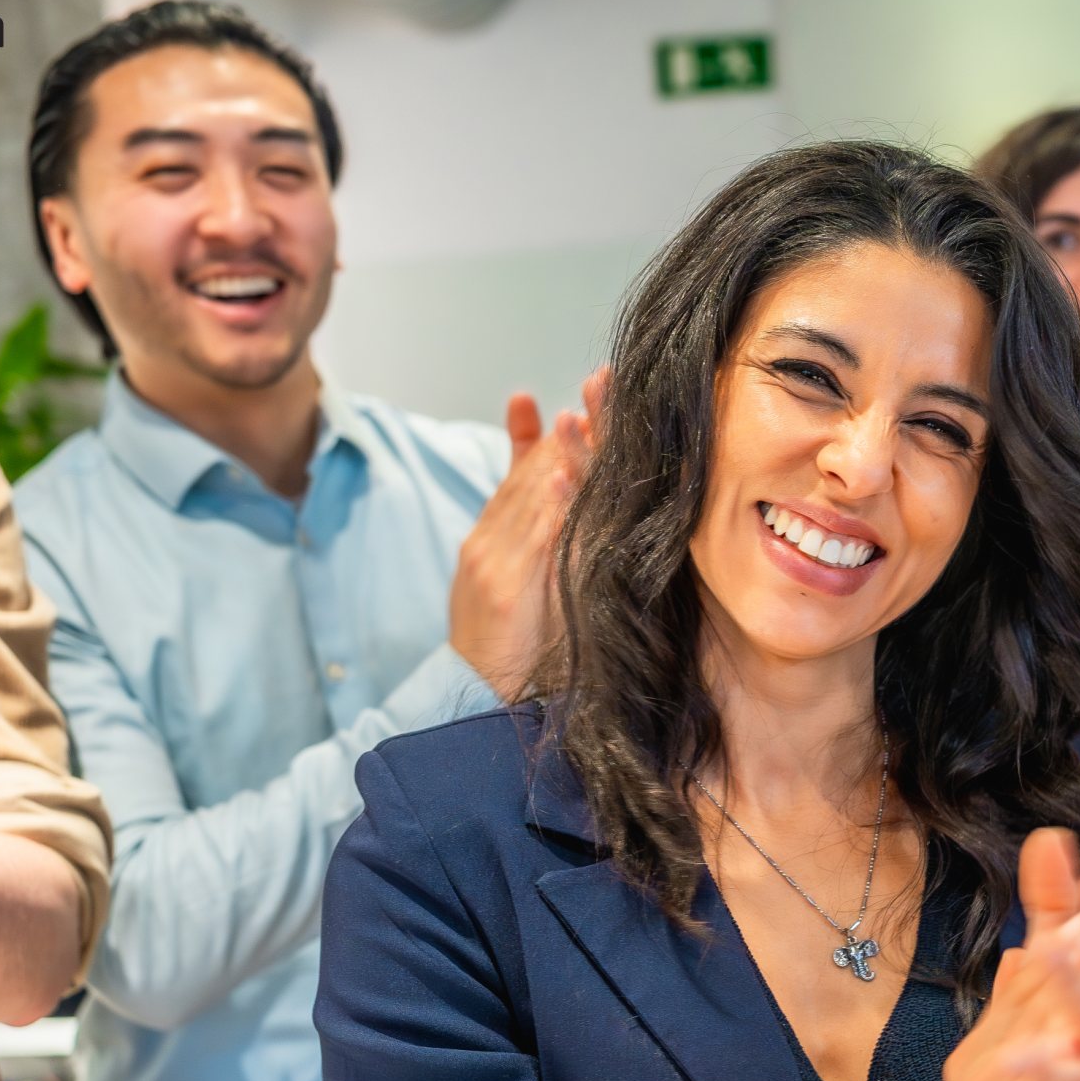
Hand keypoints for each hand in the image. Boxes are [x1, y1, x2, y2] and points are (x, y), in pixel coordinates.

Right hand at [450, 367, 604, 696]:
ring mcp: (492, 562)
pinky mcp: (498, 590)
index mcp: (498, 534)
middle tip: (606, 381)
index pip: (533, 467)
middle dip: (576, 426)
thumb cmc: (511, 646)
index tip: (597, 387)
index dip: (566, 426)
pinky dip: (545, 509)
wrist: (473, 699)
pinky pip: (528, 543)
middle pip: (538, 470)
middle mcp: (492, 539)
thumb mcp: (527, 586)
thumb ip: (549, 540)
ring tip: (589, 409)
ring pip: (532, 497)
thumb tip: (580, 500)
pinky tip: (562, 477)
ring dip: (563, 451)